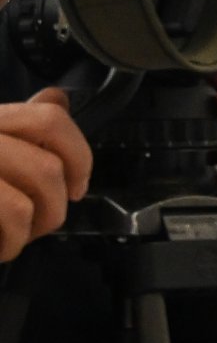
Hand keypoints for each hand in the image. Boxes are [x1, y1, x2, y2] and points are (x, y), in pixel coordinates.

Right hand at [0, 87, 91, 261]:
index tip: (77, 185)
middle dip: (55, 206)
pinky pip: (10, 211)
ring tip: (13, 236)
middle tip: (37, 221)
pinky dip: (11, 243)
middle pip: (48, 167)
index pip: (50, 119)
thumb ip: (24, 127)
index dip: (79, 155)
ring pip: (31, 195)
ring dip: (33, 228)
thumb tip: (56, 98)